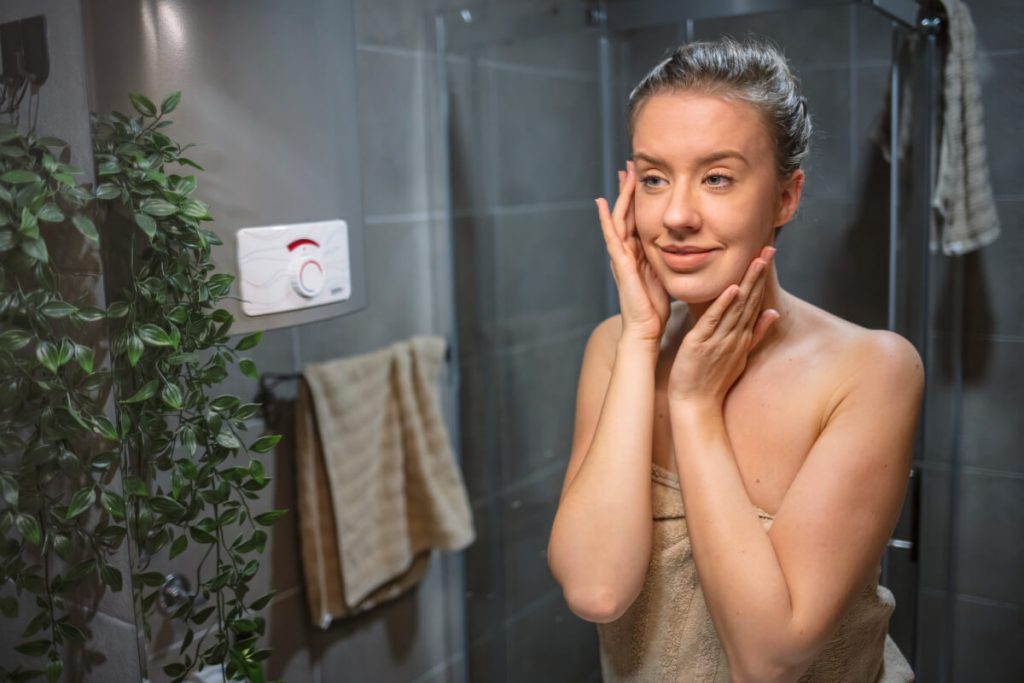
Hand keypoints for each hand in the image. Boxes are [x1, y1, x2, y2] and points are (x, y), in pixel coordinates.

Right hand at [596, 161, 669, 344]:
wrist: (645, 330)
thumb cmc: (656, 309)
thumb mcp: (667, 276)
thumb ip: (671, 261)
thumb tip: (688, 249)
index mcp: (639, 254)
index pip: (639, 219)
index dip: (640, 198)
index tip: (646, 177)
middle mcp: (627, 252)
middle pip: (626, 213)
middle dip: (628, 190)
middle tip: (630, 166)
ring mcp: (621, 257)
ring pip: (619, 219)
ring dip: (621, 196)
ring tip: (622, 174)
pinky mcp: (619, 264)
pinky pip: (611, 237)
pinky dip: (606, 220)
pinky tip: (602, 203)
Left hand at [667, 246, 779, 405]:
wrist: (697, 403)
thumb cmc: (714, 379)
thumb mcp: (740, 355)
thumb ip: (756, 333)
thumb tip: (774, 313)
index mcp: (741, 335)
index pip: (755, 300)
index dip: (762, 276)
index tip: (768, 254)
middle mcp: (734, 335)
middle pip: (750, 299)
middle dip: (759, 273)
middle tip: (769, 247)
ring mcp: (720, 339)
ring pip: (736, 307)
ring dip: (746, 283)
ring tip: (756, 261)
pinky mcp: (701, 344)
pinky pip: (713, 322)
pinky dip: (723, 305)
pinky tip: (732, 289)